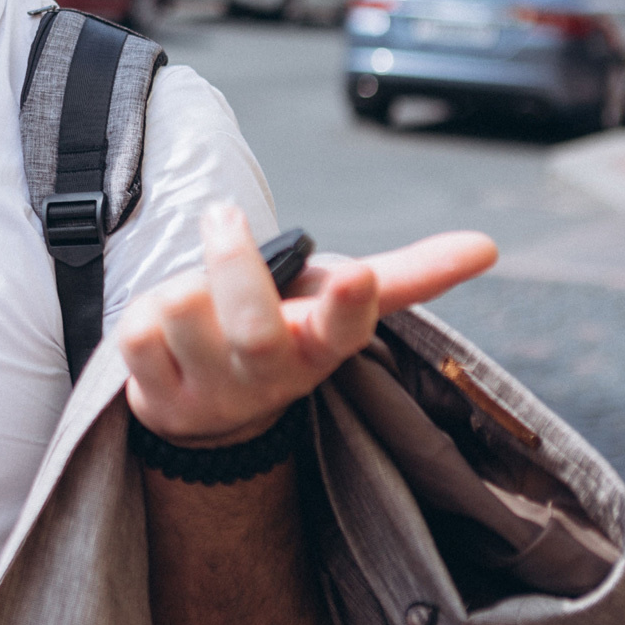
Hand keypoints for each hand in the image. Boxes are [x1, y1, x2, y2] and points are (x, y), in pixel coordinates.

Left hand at [117, 202, 497, 446]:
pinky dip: (140, 319)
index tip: (352, 273)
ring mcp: (214, 395)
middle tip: (222, 216)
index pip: (347, 330)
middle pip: (254, 326)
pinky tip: (161, 331)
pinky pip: (137, 335)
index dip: (350, 305)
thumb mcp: (336, 303)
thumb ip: (408, 275)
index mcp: (323, 347)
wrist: (211, 408)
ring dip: (178, 286)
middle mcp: (272, 377)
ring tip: (193, 297)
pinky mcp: (158, 400)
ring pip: (181, 311)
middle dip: (232, 263)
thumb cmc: (282, 329)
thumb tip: (487, 246)